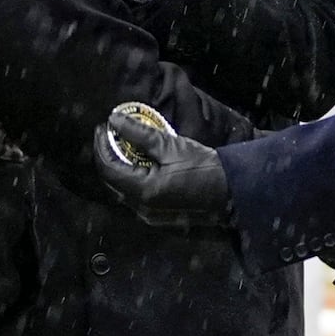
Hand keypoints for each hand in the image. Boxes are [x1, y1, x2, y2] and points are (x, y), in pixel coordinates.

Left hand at [95, 108, 230, 225]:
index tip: (102, 127)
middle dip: (108, 155)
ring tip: (123, 143)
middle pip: (112, 180)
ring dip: (120, 166)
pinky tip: (139, 161)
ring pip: (124, 188)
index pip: (108, 168)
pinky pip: (136, 194)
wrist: (233, 191)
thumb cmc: (204, 167)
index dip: (101, 146)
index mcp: (143, 191)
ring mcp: (150, 214)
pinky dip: (133, 176)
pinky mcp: (159, 215)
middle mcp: (142, 208)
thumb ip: (139, 133)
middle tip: (110, 133)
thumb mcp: (170, 146)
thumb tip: (114, 120)